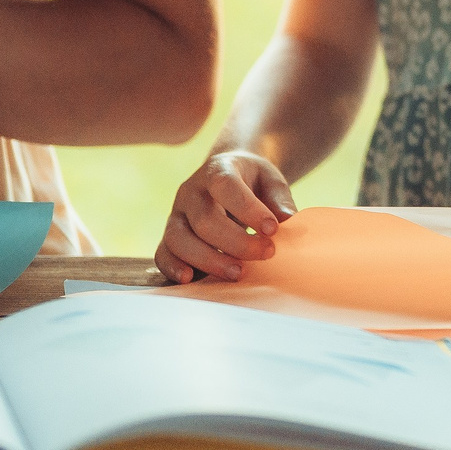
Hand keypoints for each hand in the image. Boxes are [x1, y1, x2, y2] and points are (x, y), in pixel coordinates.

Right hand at [155, 151, 299, 283]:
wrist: (225, 175)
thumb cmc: (252, 181)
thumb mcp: (270, 180)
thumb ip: (279, 199)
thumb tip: (288, 220)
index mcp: (218, 170)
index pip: (226, 186)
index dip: (248, 209)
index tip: (272, 229)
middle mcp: (191, 191)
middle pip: (204, 219)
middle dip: (236, 242)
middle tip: (266, 254)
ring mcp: (176, 213)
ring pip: (179, 239)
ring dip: (209, 260)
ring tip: (238, 273)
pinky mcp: (170, 234)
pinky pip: (162, 252)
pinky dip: (172, 267)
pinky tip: (191, 279)